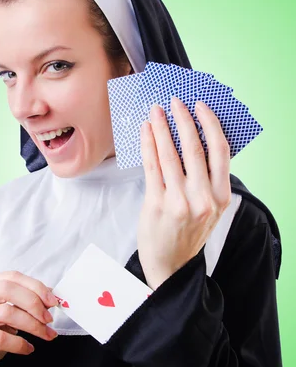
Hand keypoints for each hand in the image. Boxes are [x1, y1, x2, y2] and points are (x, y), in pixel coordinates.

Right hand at [0, 271, 58, 366]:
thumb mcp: (3, 315)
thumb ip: (21, 300)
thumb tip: (51, 293)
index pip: (10, 277)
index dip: (35, 287)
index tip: (53, 301)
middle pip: (6, 289)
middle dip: (34, 303)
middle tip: (49, 318)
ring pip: (5, 313)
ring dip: (32, 324)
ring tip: (46, 334)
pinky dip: (20, 343)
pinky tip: (28, 348)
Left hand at [137, 97, 230, 289]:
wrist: (170, 265)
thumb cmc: (188, 232)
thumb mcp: (209, 208)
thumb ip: (208, 179)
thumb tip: (196, 138)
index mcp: (220, 196)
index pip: (220, 151)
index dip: (210, 124)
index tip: (201, 106)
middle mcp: (203, 198)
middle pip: (194, 148)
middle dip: (183, 119)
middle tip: (175, 101)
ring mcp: (179, 201)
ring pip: (170, 154)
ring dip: (161, 128)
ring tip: (155, 111)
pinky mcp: (157, 203)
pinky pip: (152, 166)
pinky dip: (148, 144)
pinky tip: (145, 131)